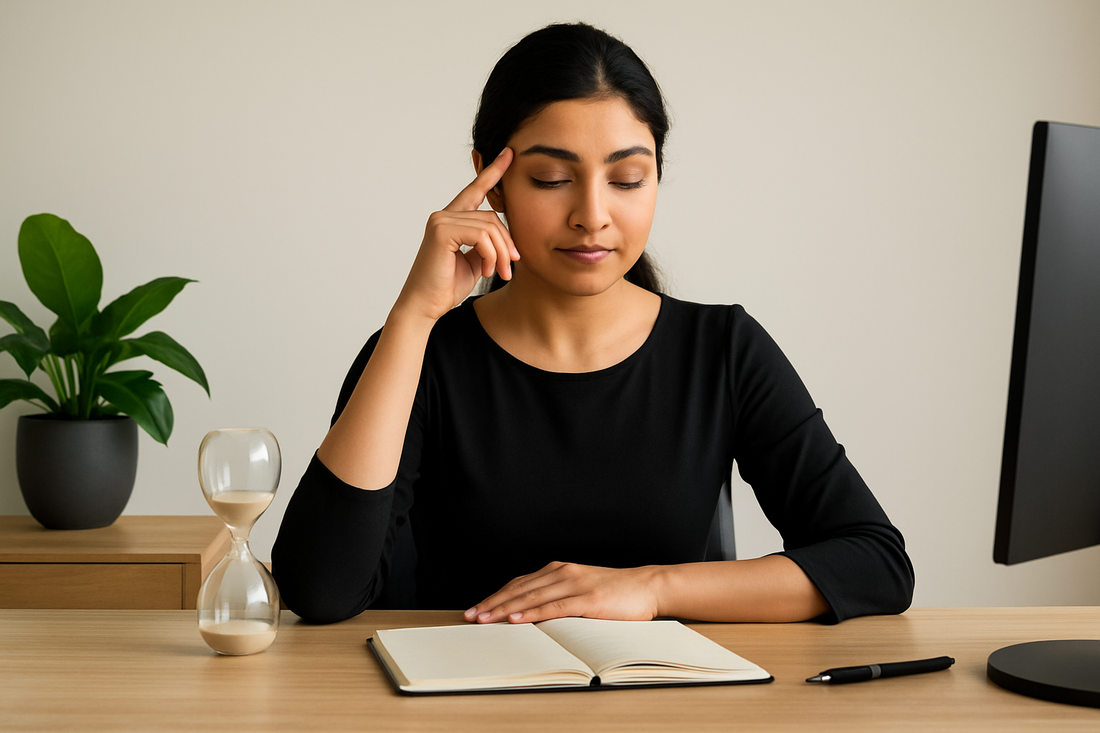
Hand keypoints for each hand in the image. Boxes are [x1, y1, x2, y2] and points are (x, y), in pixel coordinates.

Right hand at [394, 148, 517, 321]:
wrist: (425, 306)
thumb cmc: (446, 286)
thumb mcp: (475, 261)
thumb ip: (487, 243)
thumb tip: (506, 238)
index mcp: (451, 220)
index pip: (476, 190)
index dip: (493, 172)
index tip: (509, 154)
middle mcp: (443, 215)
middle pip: (491, 216)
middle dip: (507, 242)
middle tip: (512, 265)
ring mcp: (440, 220)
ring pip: (489, 226)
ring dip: (500, 252)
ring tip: (499, 272)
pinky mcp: (441, 231)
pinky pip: (480, 235)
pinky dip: (490, 254)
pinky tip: (487, 270)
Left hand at [463, 561, 661, 623]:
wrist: (646, 586)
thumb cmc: (615, 592)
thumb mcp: (580, 589)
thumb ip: (557, 595)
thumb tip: (530, 612)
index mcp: (558, 570)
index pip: (519, 583)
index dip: (495, 595)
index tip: (477, 608)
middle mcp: (562, 572)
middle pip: (519, 588)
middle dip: (492, 603)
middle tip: (471, 615)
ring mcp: (574, 584)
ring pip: (531, 596)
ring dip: (505, 608)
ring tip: (486, 619)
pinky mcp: (587, 598)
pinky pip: (554, 606)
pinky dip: (532, 612)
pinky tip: (518, 619)